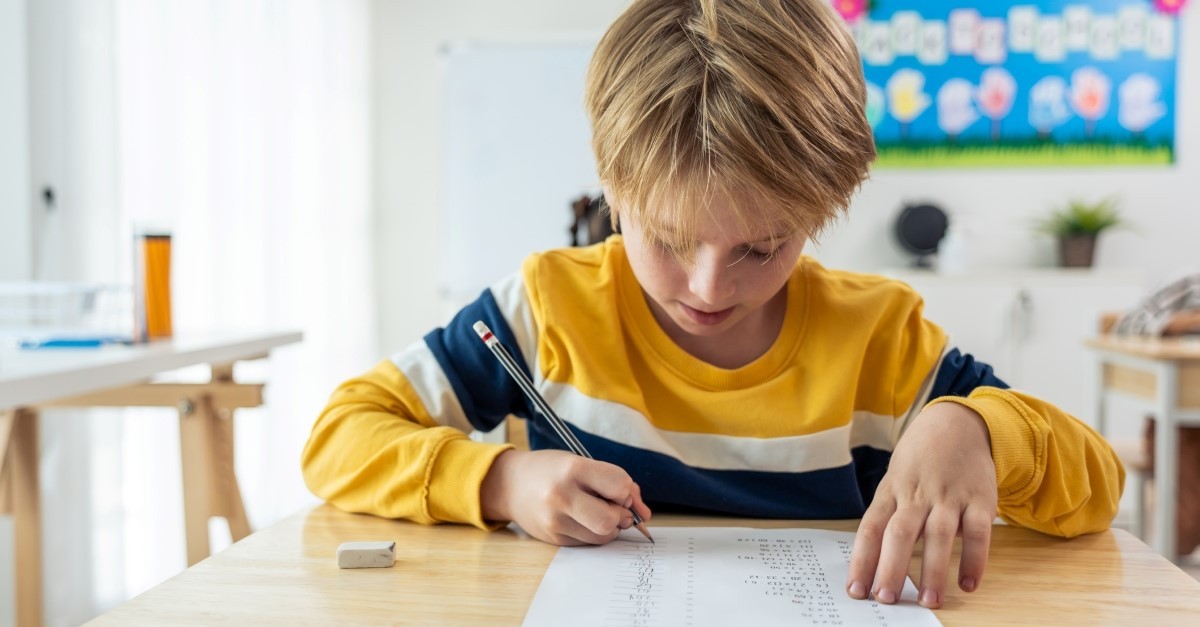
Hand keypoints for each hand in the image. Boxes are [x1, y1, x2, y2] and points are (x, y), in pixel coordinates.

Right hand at [480, 449, 651, 545]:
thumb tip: (644, 514)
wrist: (510, 485)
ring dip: (610, 526)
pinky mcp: (554, 539)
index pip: (619, 485)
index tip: (619, 490)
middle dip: (621, 515)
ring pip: (603, 536)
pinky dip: (594, 533)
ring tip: (596, 511)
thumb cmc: (551, 470)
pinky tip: (582, 519)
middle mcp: (562, 496)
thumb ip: (615, 482)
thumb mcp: (580, 463)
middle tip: (614, 506)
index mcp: (572, 469)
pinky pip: (589, 542)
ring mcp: (556, 521)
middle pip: (611, 519)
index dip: (627, 491)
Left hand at [846, 402, 997, 608]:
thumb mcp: (896, 481)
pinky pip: (977, 532)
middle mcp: (917, 494)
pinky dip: (974, 559)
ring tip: (927, 600)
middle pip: (899, 533)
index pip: (871, 529)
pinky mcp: (978, 499)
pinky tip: (968, 584)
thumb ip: (890, 516)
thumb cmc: (920, 460)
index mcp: (891, 491)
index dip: (862, 560)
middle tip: (886, 598)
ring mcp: (948, 496)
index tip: (856, 590)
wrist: (957, 423)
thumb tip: (875, 562)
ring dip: (933, 570)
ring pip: (937, 534)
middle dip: (891, 568)